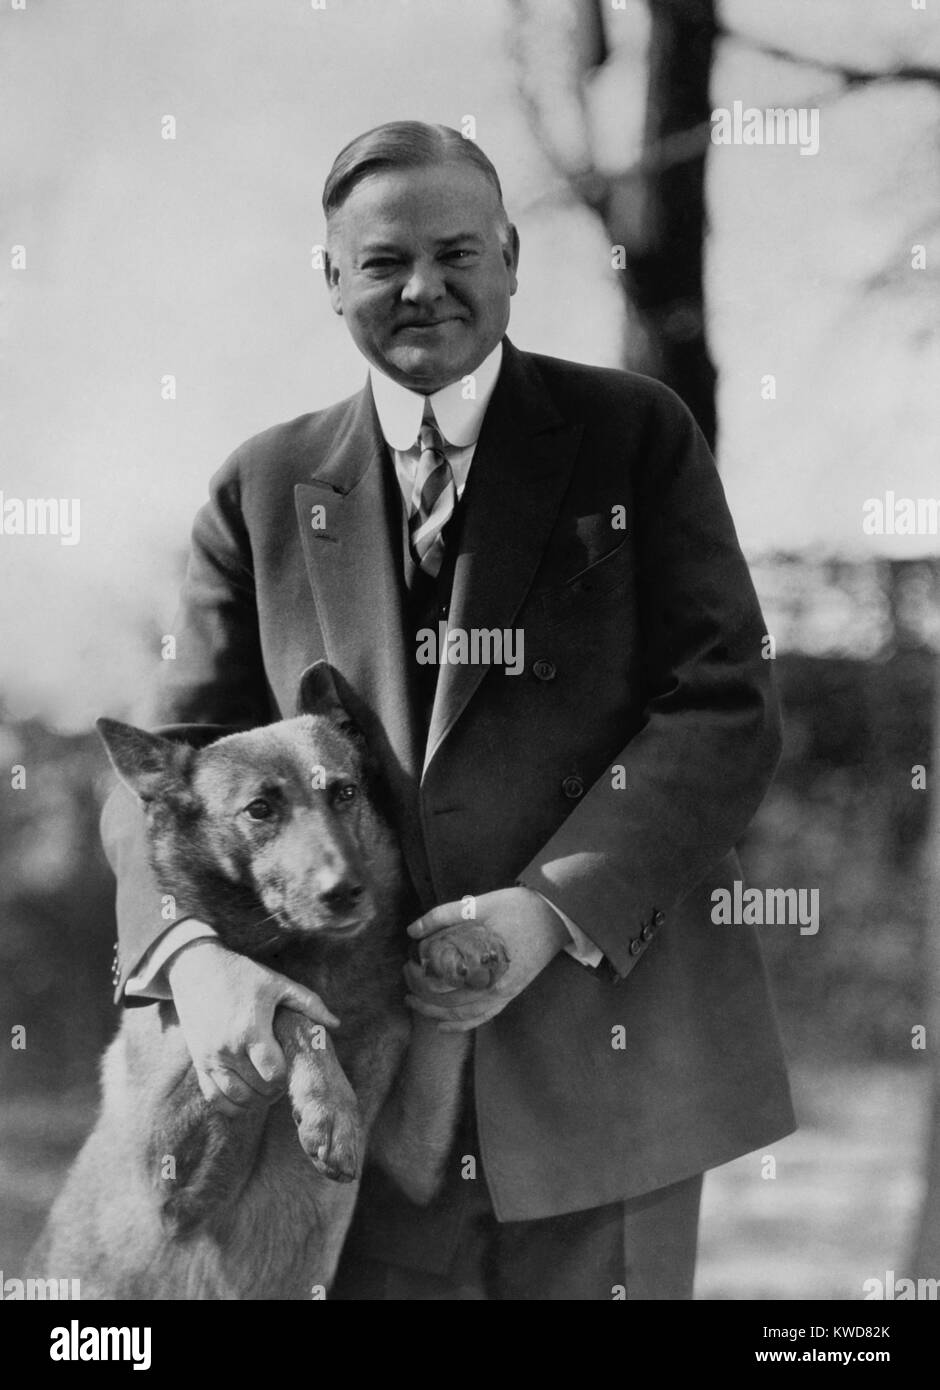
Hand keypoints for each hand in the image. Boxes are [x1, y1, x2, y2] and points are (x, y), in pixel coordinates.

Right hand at [167, 939, 339, 1116]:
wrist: (196, 970)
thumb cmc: (241, 975)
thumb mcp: (277, 983)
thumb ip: (309, 1003)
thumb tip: (336, 1023)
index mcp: (250, 1029)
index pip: (273, 1072)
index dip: (287, 1075)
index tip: (292, 1067)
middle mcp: (227, 1048)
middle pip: (258, 1088)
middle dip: (275, 1089)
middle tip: (284, 1080)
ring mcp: (210, 1058)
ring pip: (237, 1098)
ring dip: (256, 1100)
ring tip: (268, 1089)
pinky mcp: (198, 1062)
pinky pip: (215, 1098)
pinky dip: (232, 1106)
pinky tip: (247, 1098)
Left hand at [404, 887, 567, 1032]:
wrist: (555, 915)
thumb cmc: (517, 908)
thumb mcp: (478, 905)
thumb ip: (443, 915)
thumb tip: (412, 930)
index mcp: (483, 964)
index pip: (442, 981)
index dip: (420, 977)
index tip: (407, 965)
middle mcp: (494, 986)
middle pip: (450, 1001)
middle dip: (423, 996)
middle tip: (406, 984)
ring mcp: (504, 993)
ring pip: (464, 1014)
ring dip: (437, 1013)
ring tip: (415, 1004)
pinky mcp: (511, 994)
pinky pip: (484, 1016)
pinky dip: (463, 1024)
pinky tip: (445, 1025)